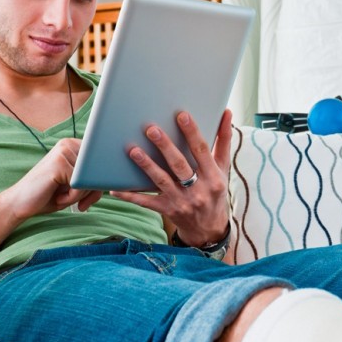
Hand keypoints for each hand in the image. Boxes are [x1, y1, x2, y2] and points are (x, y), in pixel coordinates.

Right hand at [0, 138, 103, 234]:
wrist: (19, 203)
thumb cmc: (49, 195)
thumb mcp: (76, 186)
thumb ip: (93, 178)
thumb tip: (110, 176)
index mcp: (74, 145)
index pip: (102, 164)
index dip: (99, 184)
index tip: (89, 199)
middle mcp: (68, 144)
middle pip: (99, 171)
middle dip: (92, 192)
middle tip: (80, 203)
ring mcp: (63, 152)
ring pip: (91, 179)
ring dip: (80, 196)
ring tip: (63, 196)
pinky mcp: (59, 163)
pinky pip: (80, 185)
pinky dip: (72, 198)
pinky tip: (58, 197)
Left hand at [110, 109, 233, 246]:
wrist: (209, 229)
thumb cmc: (215, 191)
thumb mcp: (223, 168)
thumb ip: (223, 141)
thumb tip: (226, 112)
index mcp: (213, 177)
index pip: (201, 151)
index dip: (192, 132)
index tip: (182, 115)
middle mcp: (198, 190)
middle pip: (179, 165)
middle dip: (165, 146)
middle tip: (151, 129)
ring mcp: (181, 201)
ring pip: (161, 181)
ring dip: (147, 165)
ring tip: (133, 151)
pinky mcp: (167, 210)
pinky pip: (146, 202)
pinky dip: (130, 196)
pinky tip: (115, 189)